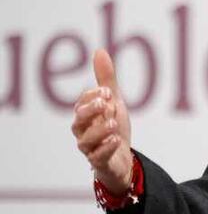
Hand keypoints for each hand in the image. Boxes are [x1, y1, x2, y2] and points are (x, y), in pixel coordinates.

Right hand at [70, 49, 133, 195]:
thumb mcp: (113, 101)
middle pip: (78, 121)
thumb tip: (99, 50)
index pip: (82, 103)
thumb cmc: (113, 127)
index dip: (92, 96)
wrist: (123, 158)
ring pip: (85, 140)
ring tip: (114, 123)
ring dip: (100, 130)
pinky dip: (106, 148)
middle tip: (107, 103)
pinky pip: (98, 157)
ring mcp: (90, 148)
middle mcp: (83, 131)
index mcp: (85, 115)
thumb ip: (106, 80)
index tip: (107, 91)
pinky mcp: (99, 162)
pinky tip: (116, 140)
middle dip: (91, 111)